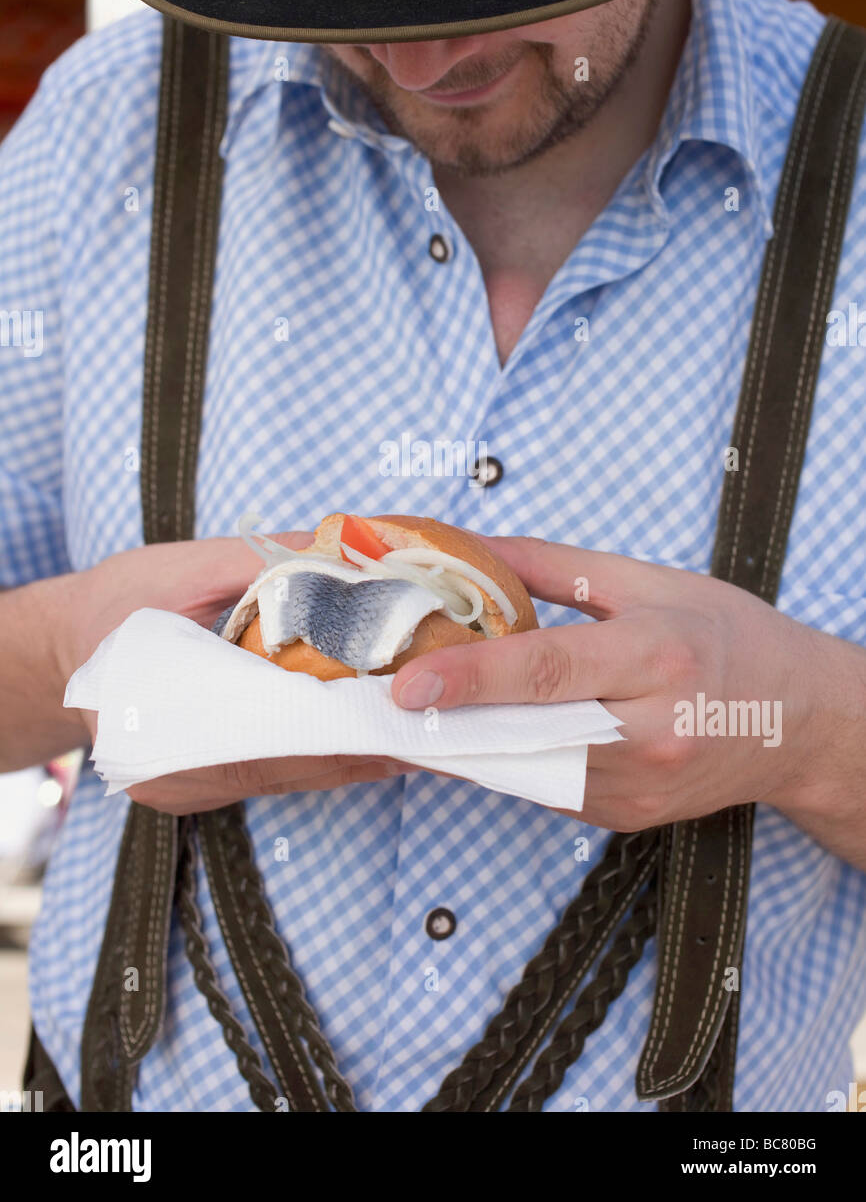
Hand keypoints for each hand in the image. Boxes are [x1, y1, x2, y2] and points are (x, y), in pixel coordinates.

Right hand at [58, 532, 413, 811]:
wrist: (59, 643)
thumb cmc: (115, 601)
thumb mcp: (184, 569)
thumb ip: (265, 564)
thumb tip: (346, 553)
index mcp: (163, 725)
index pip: (276, 735)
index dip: (346, 727)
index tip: (404, 713)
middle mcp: (174, 774)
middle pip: (292, 764)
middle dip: (364, 743)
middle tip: (431, 722)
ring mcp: (187, 787)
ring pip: (291, 775)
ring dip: (354, 750)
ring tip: (419, 727)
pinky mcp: (201, 783)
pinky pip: (277, 770)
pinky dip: (324, 748)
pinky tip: (371, 728)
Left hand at [390, 535, 865, 850]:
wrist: (801, 720)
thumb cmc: (727, 638)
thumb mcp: (650, 582)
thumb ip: (555, 569)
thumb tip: (472, 549)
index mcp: (656, 656)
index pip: (550, 669)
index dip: (472, 678)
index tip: (407, 685)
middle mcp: (650, 732)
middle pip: (524, 733)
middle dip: (442, 721)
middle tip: (376, 701)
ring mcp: (638, 786)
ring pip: (523, 771)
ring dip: (462, 745)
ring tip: (409, 714)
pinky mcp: (625, 816)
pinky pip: (543, 788)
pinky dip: (502, 762)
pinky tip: (473, 735)